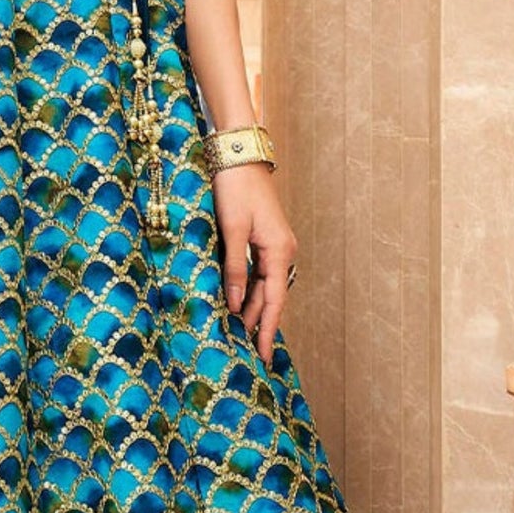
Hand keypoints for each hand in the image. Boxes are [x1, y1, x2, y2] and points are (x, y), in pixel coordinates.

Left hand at [213, 163, 297, 365]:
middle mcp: (282, 252)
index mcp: (279, 251)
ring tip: (240, 336)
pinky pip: (259, 274)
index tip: (262, 356)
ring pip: (264, 287)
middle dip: (259, 325)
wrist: (240, 157)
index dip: (266, 330)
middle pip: (271, 297)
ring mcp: (274, 246)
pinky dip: (249, 291)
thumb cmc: (235, 189)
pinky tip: (237, 304)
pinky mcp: (264, 239)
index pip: (273, 301)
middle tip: (248, 354)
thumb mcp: (231, 230)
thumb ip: (233, 268)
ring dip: (252, 309)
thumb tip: (233, 304)